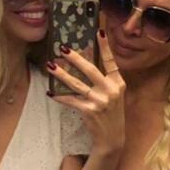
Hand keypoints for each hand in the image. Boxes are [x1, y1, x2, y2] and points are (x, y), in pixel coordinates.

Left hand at [47, 30, 124, 155]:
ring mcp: (99, 101)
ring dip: (61, 74)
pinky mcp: (88, 111)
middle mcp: (110, 90)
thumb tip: (86, 61)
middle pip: (90, 70)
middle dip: (75, 58)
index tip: (99, 32)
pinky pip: (70, 100)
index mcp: (118, 83)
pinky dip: (60, 97)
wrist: (112, 137)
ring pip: (76, 83)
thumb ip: (105, 79)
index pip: (110, 61)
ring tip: (50, 66)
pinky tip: (51, 92)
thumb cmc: (112, 113)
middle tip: (63, 49)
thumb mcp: (114, 94)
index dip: (105, 47)